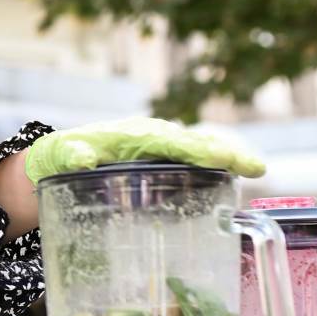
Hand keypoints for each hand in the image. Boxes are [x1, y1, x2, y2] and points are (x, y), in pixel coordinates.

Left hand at [25, 117, 263, 185]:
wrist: (59, 155)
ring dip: (226, 158)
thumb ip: (71, 155)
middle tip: (257, 169)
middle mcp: (151, 136)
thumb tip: (81, 158)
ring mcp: (158, 146)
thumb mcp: (61, 155)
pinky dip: (212, 165)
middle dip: (226, 153)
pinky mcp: (159, 158)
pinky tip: (230, 180)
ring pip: (197, 149)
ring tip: (255, 171)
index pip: (173, 142)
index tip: (223, 158)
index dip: (200, 150)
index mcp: (134, 135)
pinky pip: (190, 159)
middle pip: (195, 143)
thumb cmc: (61, 155)